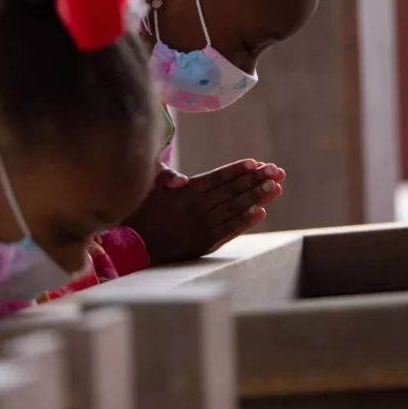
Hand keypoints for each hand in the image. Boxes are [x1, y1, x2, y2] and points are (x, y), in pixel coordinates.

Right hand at [124, 159, 284, 264]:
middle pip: (232, 191)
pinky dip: (245, 221)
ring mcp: (202, 227)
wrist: (131, 246)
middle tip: (276, 171)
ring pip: (235, 209)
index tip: (256, 162)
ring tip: (275, 187)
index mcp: (185, 192)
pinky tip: (260, 213)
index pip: (218, 178)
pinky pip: (228, 231)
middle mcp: (197, 208)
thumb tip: (182, 179)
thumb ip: (164, 176)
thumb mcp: (146, 185)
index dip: (238, 170)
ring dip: (256, 197)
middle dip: (255, 179)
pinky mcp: (203, 244)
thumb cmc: (139, 209)